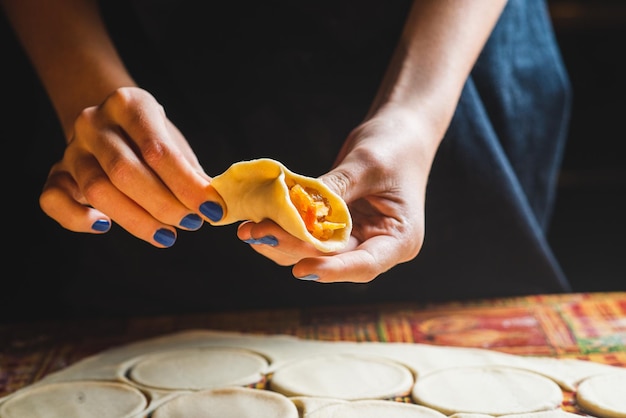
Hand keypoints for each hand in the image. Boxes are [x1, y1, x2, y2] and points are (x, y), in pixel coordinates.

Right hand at [39, 87, 224, 246]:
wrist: (111, 124)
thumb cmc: (152, 139)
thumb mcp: (175, 144)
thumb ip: (192, 173)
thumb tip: (216, 206)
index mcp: (129, 103)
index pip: (157, 149)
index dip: (187, 184)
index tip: (212, 209)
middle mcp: (94, 122)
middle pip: (124, 171)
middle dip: (164, 204)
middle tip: (192, 223)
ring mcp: (72, 148)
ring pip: (96, 189)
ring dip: (136, 219)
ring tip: (167, 235)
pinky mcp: (57, 173)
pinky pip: (53, 200)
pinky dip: (76, 218)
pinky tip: (104, 227)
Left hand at [238, 105, 434, 281]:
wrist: (399, 131)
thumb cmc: (396, 146)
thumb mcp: (367, 164)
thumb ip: (336, 188)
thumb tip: (297, 207)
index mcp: (400, 239)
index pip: (365, 265)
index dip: (332, 270)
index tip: (302, 269)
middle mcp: (375, 246)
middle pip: (332, 259)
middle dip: (292, 248)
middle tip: (257, 234)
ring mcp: (354, 239)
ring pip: (312, 252)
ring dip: (280, 241)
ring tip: (249, 228)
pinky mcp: (334, 227)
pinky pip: (306, 234)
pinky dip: (284, 227)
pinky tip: (259, 218)